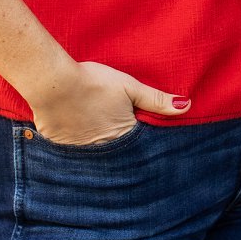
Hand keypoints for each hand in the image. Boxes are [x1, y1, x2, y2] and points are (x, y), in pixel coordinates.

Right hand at [30, 61, 189, 145]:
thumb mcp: (130, 87)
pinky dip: (77, 150)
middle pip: (118, 154)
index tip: (141, 137)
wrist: (53, 84)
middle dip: (122, 152)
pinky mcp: (61, 150)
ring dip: (99, 152)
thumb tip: (186, 106)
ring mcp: (81, 153)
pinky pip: (73, 155)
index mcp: (124, 136)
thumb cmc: (94, 82)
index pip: (139, 147)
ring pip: (96, 157)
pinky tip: (76, 139)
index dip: (140, 141)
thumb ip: (157, 100)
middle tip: (115, 136)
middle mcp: (105, 151)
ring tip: (97, 139)